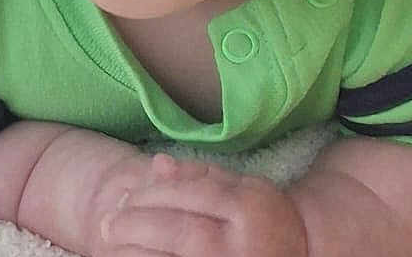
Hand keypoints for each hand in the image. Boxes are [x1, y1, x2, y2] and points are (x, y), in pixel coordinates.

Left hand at [97, 153, 308, 256]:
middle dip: (135, 225)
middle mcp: (241, 243)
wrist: (303, 252)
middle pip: (177, 232)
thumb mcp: (241, 186)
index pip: (189, 195)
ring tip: (114, 245)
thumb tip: (156, 164)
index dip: (152, 194)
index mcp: (248, 207)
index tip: (127, 195)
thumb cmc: (263, 218)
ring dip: (136, 253)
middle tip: (108, 223)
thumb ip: (200, 175)